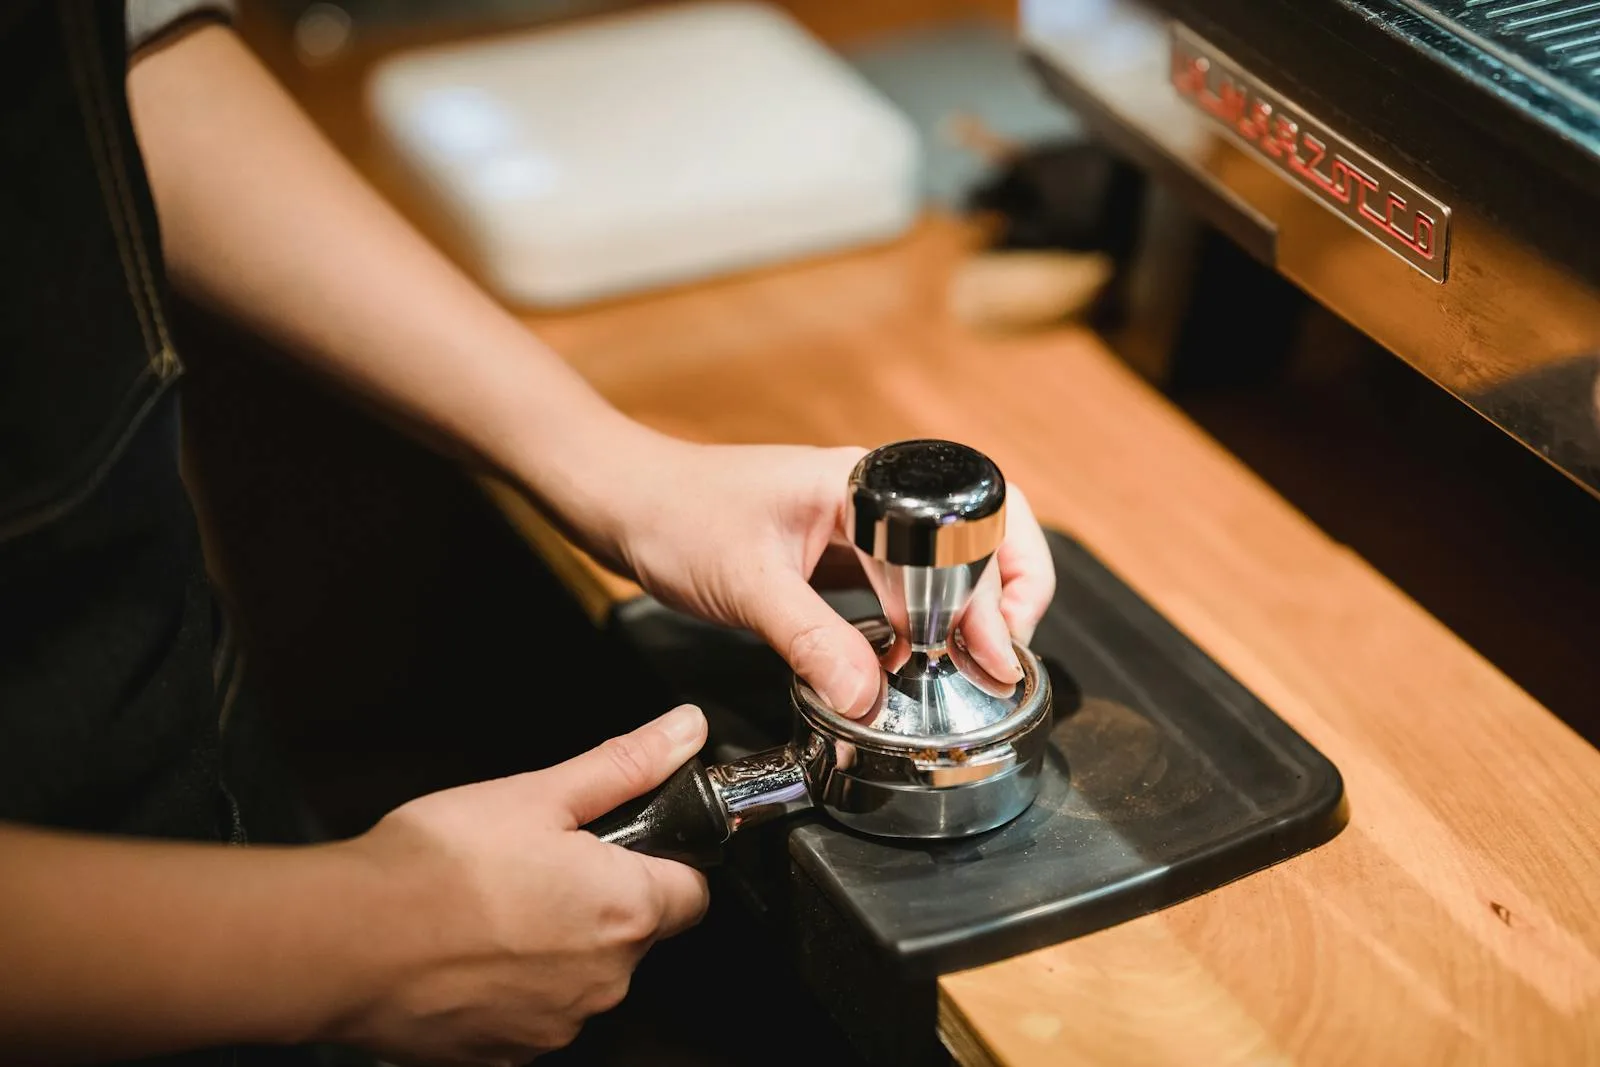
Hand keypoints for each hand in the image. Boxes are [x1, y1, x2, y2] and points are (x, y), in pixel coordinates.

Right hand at [330, 706, 710, 1064]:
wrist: (344, 940)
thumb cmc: (435, 866)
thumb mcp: (538, 793)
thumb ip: (624, 764)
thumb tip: (682, 731)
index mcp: (626, 909)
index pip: (691, 889)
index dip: (662, 859)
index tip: (624, 844)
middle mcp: (606, 980)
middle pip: (634, 933)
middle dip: (598, 898)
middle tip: (539, 863)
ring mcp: (558, 1024)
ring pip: (582, 975)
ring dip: (555, 943)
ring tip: (494, 904)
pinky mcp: (508, 1055)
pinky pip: (534, 1013)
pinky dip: (512, 986)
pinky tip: (470, 950)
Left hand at [597, 440, 1054, 716]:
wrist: (625, 500)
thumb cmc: (675, 515)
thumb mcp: (746, 584)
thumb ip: (809, 640)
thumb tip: (869, 699)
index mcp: (863, 482)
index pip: (963, 532)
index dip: (992, 593)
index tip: (994, 652)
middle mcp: (874, 494)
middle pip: (980, 533)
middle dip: (1006, 597)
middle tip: (1004, 664)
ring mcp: (861, 521)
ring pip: (949, 558)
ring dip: (972, 608)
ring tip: (978, 666)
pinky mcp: (840, 550)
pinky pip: (907, 581)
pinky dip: (927, 619)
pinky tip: (917, 658)